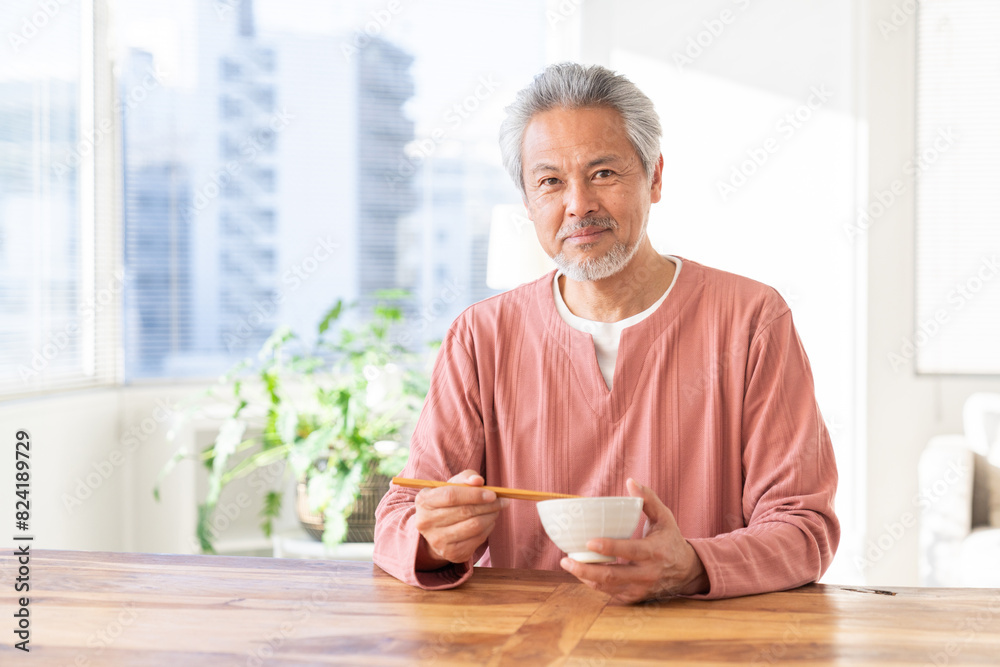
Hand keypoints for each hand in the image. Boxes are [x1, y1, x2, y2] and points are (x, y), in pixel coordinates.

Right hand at [413, 470, 505, 569]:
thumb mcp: (452, 485)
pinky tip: (488, 521)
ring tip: (496, 510)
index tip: (493, 494)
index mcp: (424, 501)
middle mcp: (426, 523)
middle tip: (503, 501)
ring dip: (491, 516)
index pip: (451, 496)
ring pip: (474, 526)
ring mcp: (438, 541)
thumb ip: (465, 478)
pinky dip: (488, 529)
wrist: (437, 528)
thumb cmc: (447, 501)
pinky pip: (477, 539)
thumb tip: (478, 481)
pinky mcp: (451, 554)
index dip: (474, 494)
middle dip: (488, 505)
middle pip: (465, 512)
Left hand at [559, 478, 708, 602]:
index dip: (609, 548)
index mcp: (654, 552)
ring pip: (607, 587)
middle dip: (586, 569)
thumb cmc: (671, 540)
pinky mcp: (634, 597)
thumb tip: (630, 481)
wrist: (686, 572)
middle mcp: (646, 574)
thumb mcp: (664, 517)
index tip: (589, 541)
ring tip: (568, 564)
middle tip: (566, 559)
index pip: (630, 551)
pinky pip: (609, 593)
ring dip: (585, 577)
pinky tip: (581, 572)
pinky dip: (594, 583)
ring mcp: (639, 589)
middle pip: (612, 576)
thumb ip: (648, 499)